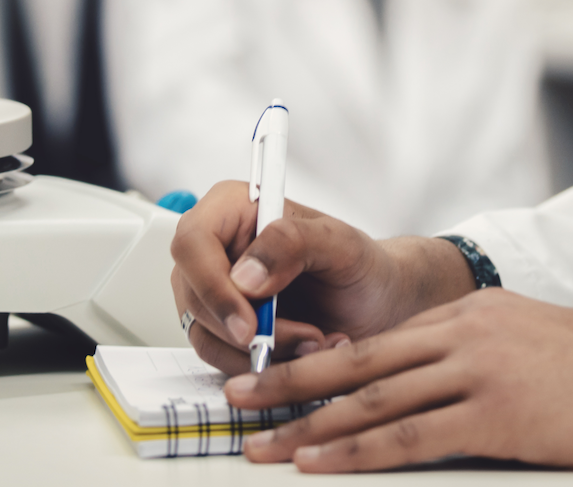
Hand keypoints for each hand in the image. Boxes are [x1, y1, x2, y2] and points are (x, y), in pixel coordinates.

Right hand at [169, 181, 474, 373]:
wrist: (379, 303)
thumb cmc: (361, 265)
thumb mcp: (341, 244)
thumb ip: (294, 243)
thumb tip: (244, 276)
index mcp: (235, 208)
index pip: (193, 241)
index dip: (211, 285)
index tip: (248, 323)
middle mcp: (218, 247)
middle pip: (193, 293)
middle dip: (245, 328)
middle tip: (303, 337)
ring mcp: (216, 290)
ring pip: (205, 331)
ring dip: (258, 351)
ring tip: (315, 341)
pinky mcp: (224, 328)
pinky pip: (220, 356)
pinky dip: (261, 365)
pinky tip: (305, 351)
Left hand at [225, 288, 572, 471]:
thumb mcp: (533, 337)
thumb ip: (478, 350)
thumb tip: (432, 379)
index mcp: (471, 313)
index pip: (380, 340)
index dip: (322, 360)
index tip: (277, 376)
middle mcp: (465, 332)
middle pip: (359, 361)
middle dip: (291, 384)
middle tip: (238, 402)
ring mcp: (479, 371)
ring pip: (374, 401)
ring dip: (308, 425)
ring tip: (260, 442)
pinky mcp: (497, 415)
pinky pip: (411, 439)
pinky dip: (357, 452)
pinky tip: (320, 462)